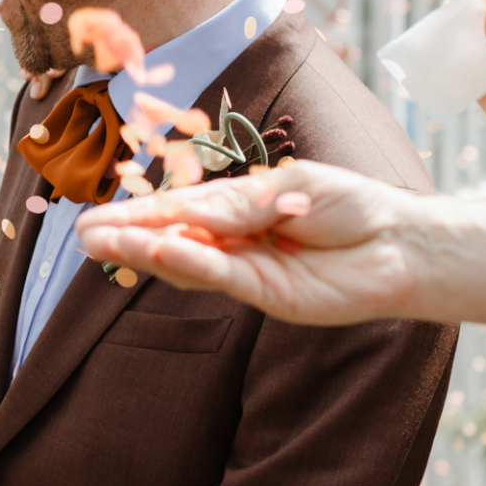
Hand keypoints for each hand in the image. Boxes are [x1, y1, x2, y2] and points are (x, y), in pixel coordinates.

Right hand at [77, 160, 425, 326]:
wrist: (404, 244)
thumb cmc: (354, 207)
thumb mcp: (290, 188)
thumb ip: (238, 203)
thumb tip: (186, 214)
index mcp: (241, 208)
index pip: (181, 209)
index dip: (140, 212)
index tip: (97, 214)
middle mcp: (236, 242)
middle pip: (172, 237)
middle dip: (127, 236)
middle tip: (82, 236)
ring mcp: (248, 271)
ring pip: (187, 261)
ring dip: (144, 253)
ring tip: (101, 246)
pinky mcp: (267, 297)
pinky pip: (220, 278)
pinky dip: (188, 264)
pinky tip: (157, 254)